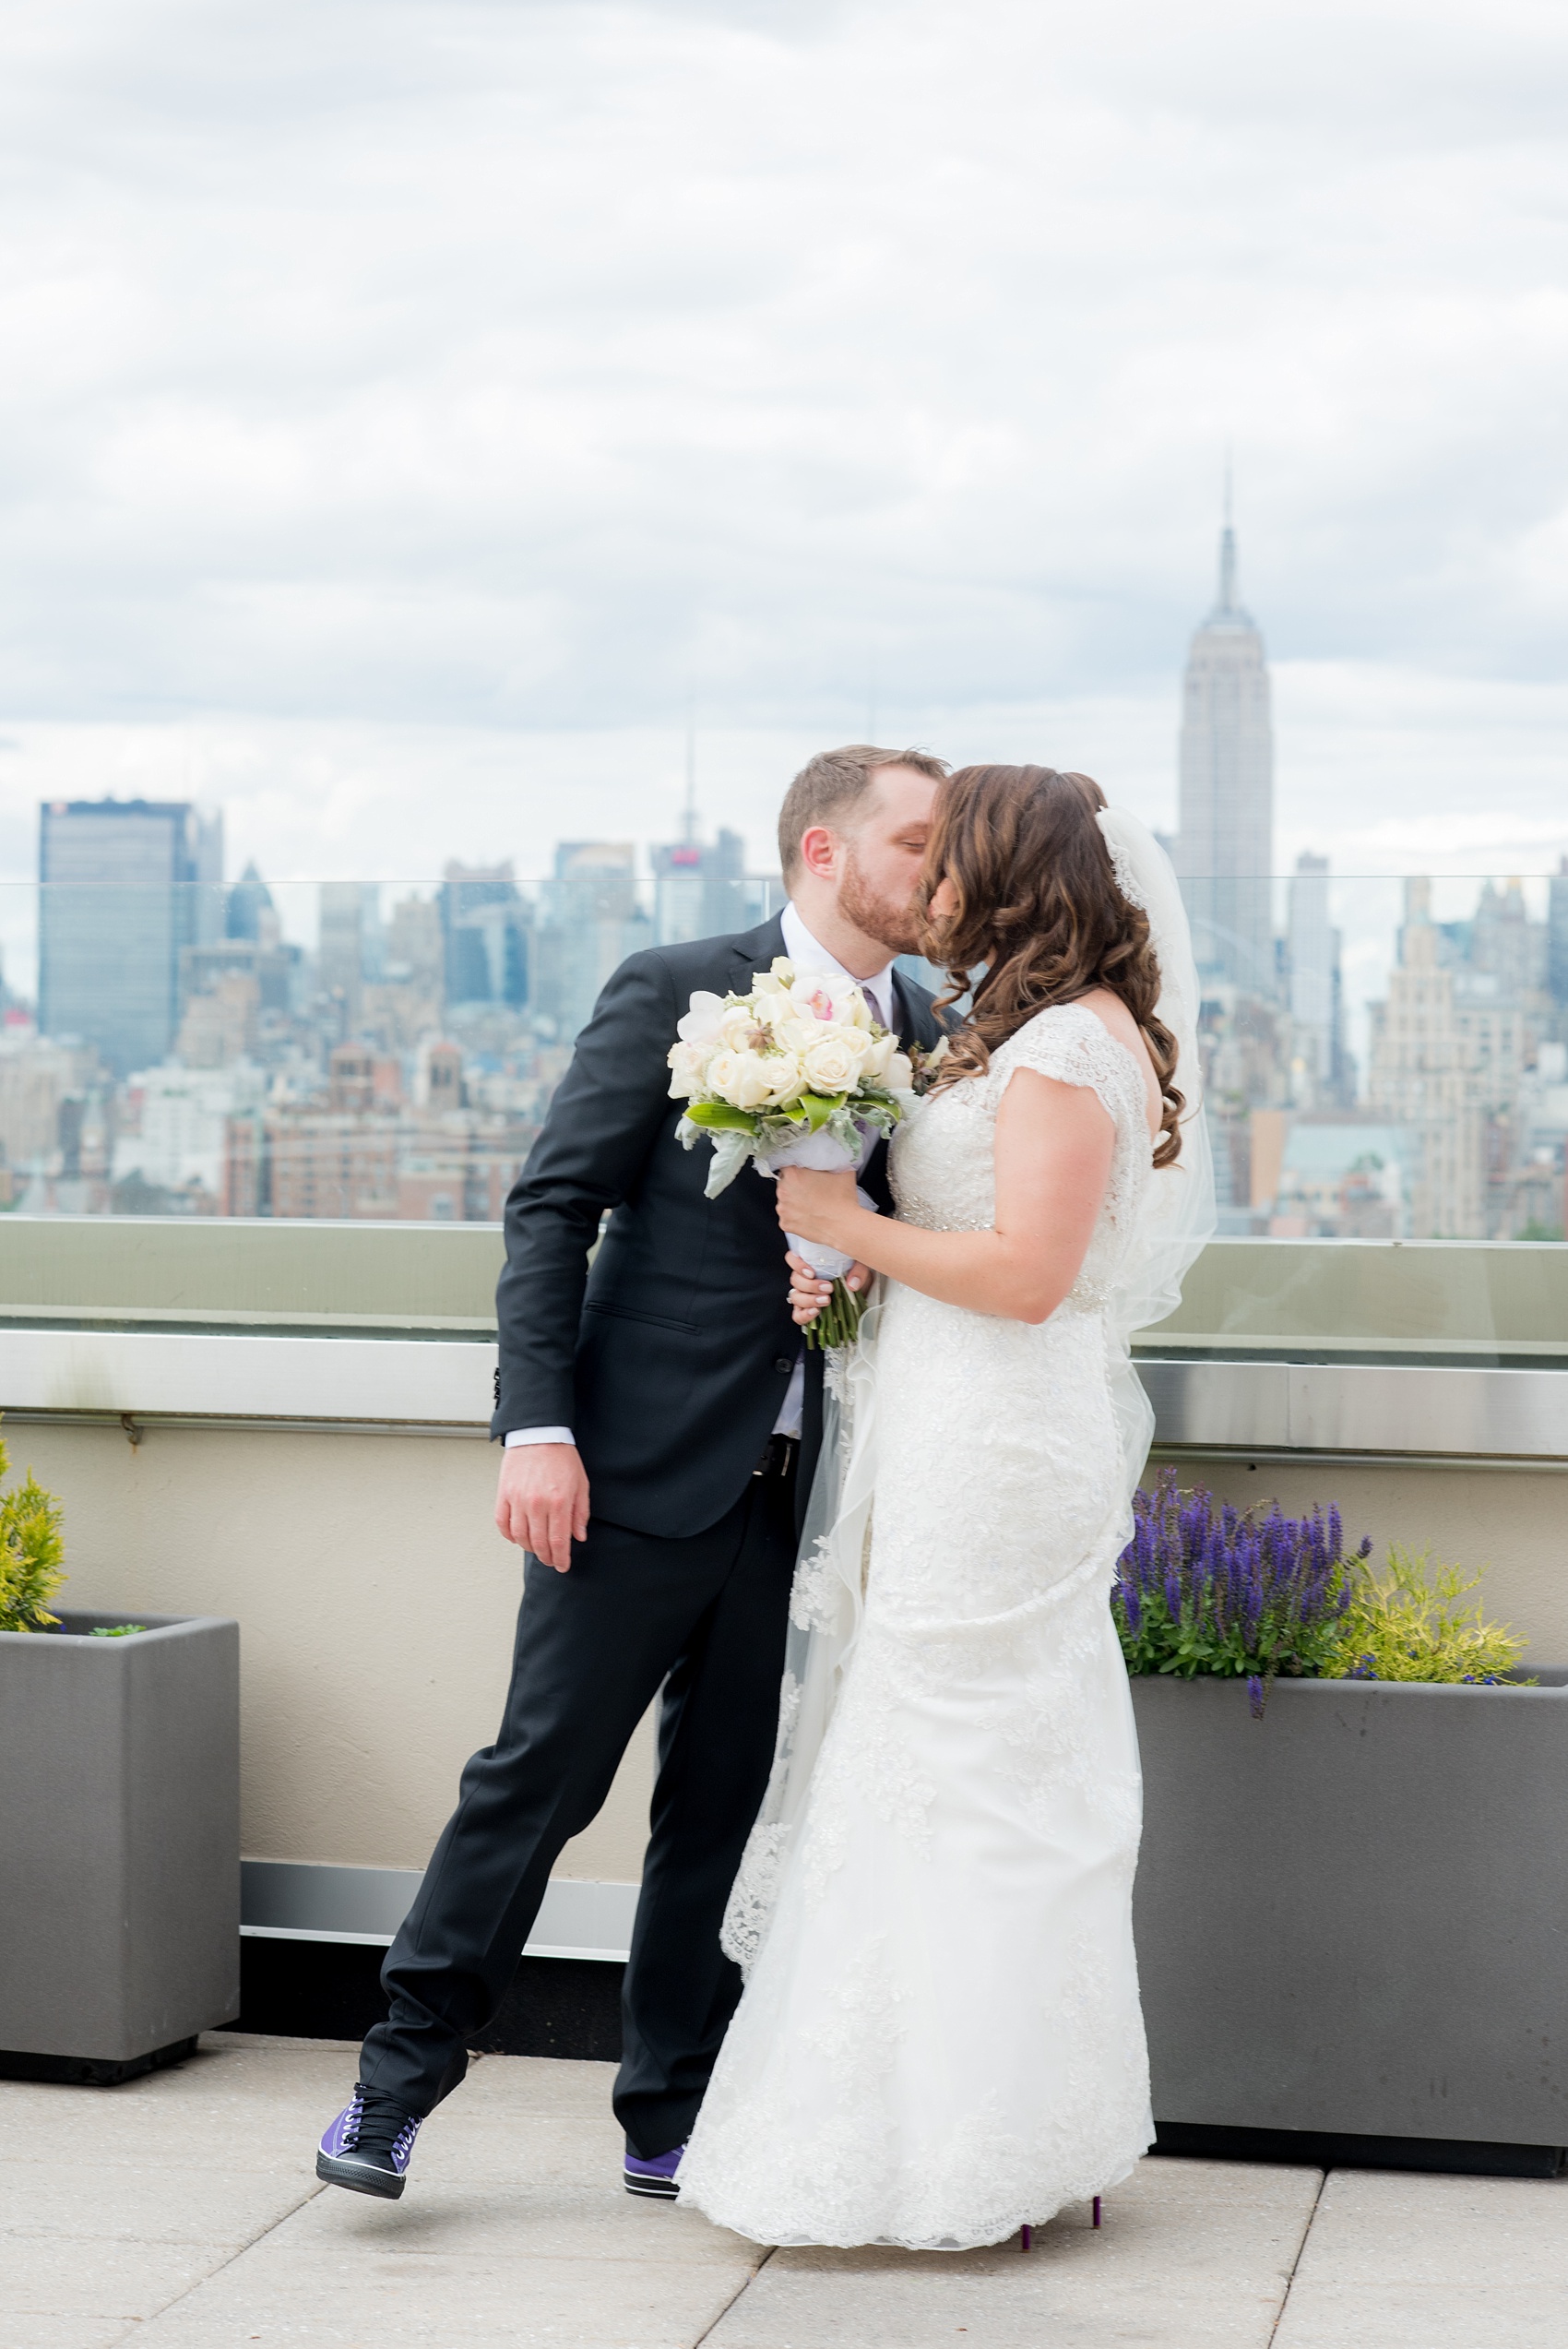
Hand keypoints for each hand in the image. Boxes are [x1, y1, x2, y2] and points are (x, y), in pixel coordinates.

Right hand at [495, 1443, 589, 1571]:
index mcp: (559, 1502)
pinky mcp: (504, 1494)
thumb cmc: (561, 1457)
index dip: (561, 1558)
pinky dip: (509, 1535)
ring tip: (536, 1549)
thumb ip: (580, 1512)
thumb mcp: (581, 1483)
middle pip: (539, 1543)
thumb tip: (578, 1536)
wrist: (539, 1434)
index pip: (559, 1541)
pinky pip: (502, 1523)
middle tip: (550, 1560)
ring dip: (529, 1548)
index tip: (562, 1566)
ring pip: (520, 1537)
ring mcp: (518, 1500)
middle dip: (546, 1557)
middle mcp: (537, 1504)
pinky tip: (517, 1537)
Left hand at [775, 1164, 857, 1248]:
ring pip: (784, 1200)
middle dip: (795, 1184)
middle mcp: (784, 1191)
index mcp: (793, 1174)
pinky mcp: (785, 1224)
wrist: (844, 1227)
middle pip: (784, 1182)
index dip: (798, 1169)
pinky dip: (795, 1216)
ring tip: (811, 1203)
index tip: (805, 1173)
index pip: (788, 1165)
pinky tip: (808, 1215)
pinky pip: (787, 1216)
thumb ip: (832, 1161)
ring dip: (794, 1200)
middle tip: (811, 1189)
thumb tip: (831, 1158)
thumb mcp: (842, 1170)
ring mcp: (783, 1209)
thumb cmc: (842, 1200)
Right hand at [787, 1250, 869, 1326]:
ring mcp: (804, 1295)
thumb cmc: (855, 1274)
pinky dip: (804, 1315)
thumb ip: (858, 1270)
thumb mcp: (861, 1266)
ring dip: (809, 1300)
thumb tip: (852, 1283)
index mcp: (811, 1263)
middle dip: (810, 1286)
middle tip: (828, 1288)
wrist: (862, 1291)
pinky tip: (816, 1312)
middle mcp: (804, 1278)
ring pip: (795, 1297)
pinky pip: (797, 1315)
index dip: (797, 1264)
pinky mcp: (808, 1311)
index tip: (812, 1273)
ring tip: (826, 1301)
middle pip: (795, 1280)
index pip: (792, 1258)